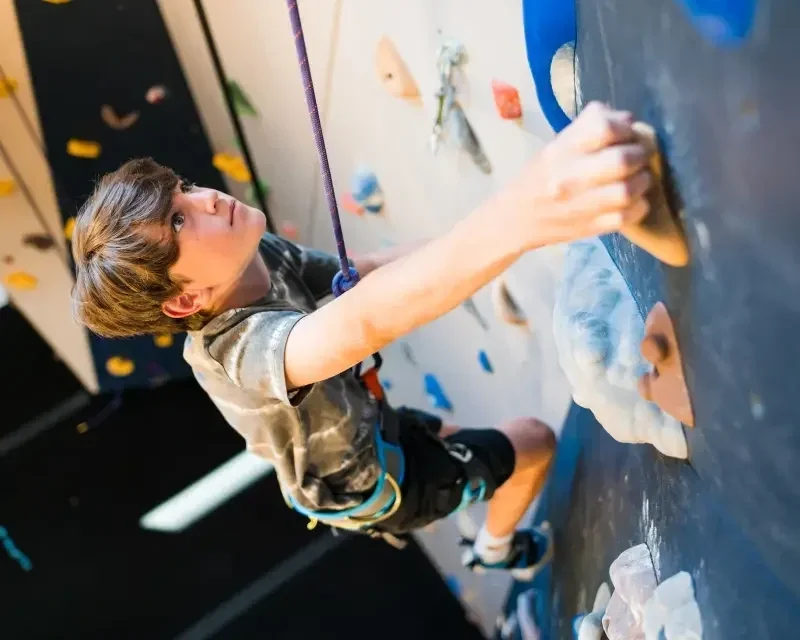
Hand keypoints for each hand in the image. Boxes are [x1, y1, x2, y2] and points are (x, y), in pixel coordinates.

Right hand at [504, 101, 652, 249]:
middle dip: (640, 154)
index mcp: (559, 151)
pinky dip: (639, 206)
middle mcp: (568, 178)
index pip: (603, 128)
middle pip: (622, 160)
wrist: (514, 219)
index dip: (625, 127)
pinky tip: (634, 200)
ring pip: (628, 190)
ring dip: (643, 181)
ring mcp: (579, 206)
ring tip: (639, 178)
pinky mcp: (590, 228)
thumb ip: (588, 127)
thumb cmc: (538, 178)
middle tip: (639, 155)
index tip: (627, 131)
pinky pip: (628, 216)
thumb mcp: (555, 146)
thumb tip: (626, 118)